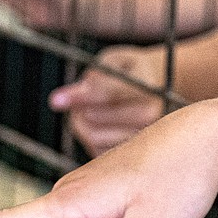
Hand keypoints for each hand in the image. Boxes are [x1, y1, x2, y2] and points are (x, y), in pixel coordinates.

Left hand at [49, 45, 170, 157]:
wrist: (162, 93)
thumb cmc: (136, 73)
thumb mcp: (118, 61)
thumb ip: (97, 75)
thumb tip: (72, 94)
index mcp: (148, 87)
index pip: (106, 93)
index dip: (78, 96)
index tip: (55, 100)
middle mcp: (150, 115)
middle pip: (94, 118)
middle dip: (79, 107)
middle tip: (80, 98)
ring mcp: (145, 139)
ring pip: (93, 136)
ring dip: (82, 123)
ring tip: (91, 110)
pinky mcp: (133, 156)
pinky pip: (96, 149)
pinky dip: (91, 137)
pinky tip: (101, 126)